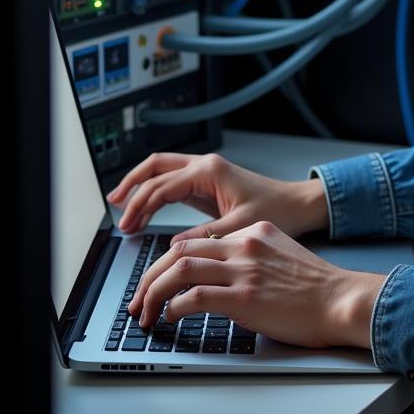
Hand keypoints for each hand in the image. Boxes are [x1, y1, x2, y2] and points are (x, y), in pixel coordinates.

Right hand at [106, 151, 328, 241]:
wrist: (297, 204)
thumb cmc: (276, 210)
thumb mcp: (238, 226)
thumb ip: (204, 235)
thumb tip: (172, 246)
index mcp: (209, 172)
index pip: (162, 185)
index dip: (140, 207)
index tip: (127, 228)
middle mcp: (205, 166)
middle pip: (155, 166)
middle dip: (132, 185)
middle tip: (115, 208)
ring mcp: (206, 172)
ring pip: (162, 169)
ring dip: (141, 185)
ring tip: (122, 207)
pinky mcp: (208, 183)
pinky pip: (174, 181)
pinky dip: (156, 192)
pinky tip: (147, 209)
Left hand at [126, 220, 385, 348]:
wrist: (341, 299)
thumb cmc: (317, 287)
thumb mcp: (282, 256)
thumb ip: (252, 257)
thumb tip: (221, 274)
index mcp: (254, 233)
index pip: (197, 239)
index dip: (170, 260)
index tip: (158, 277)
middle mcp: (245, 244)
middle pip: (180, 251)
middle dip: (150, 275)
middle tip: (139, 297)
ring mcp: (244, 269)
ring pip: (179, 269)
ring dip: (153, 291)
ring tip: (144, 310)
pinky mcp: (243, 297)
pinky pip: (193, 296)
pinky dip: (174, 307)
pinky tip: (170, 317)